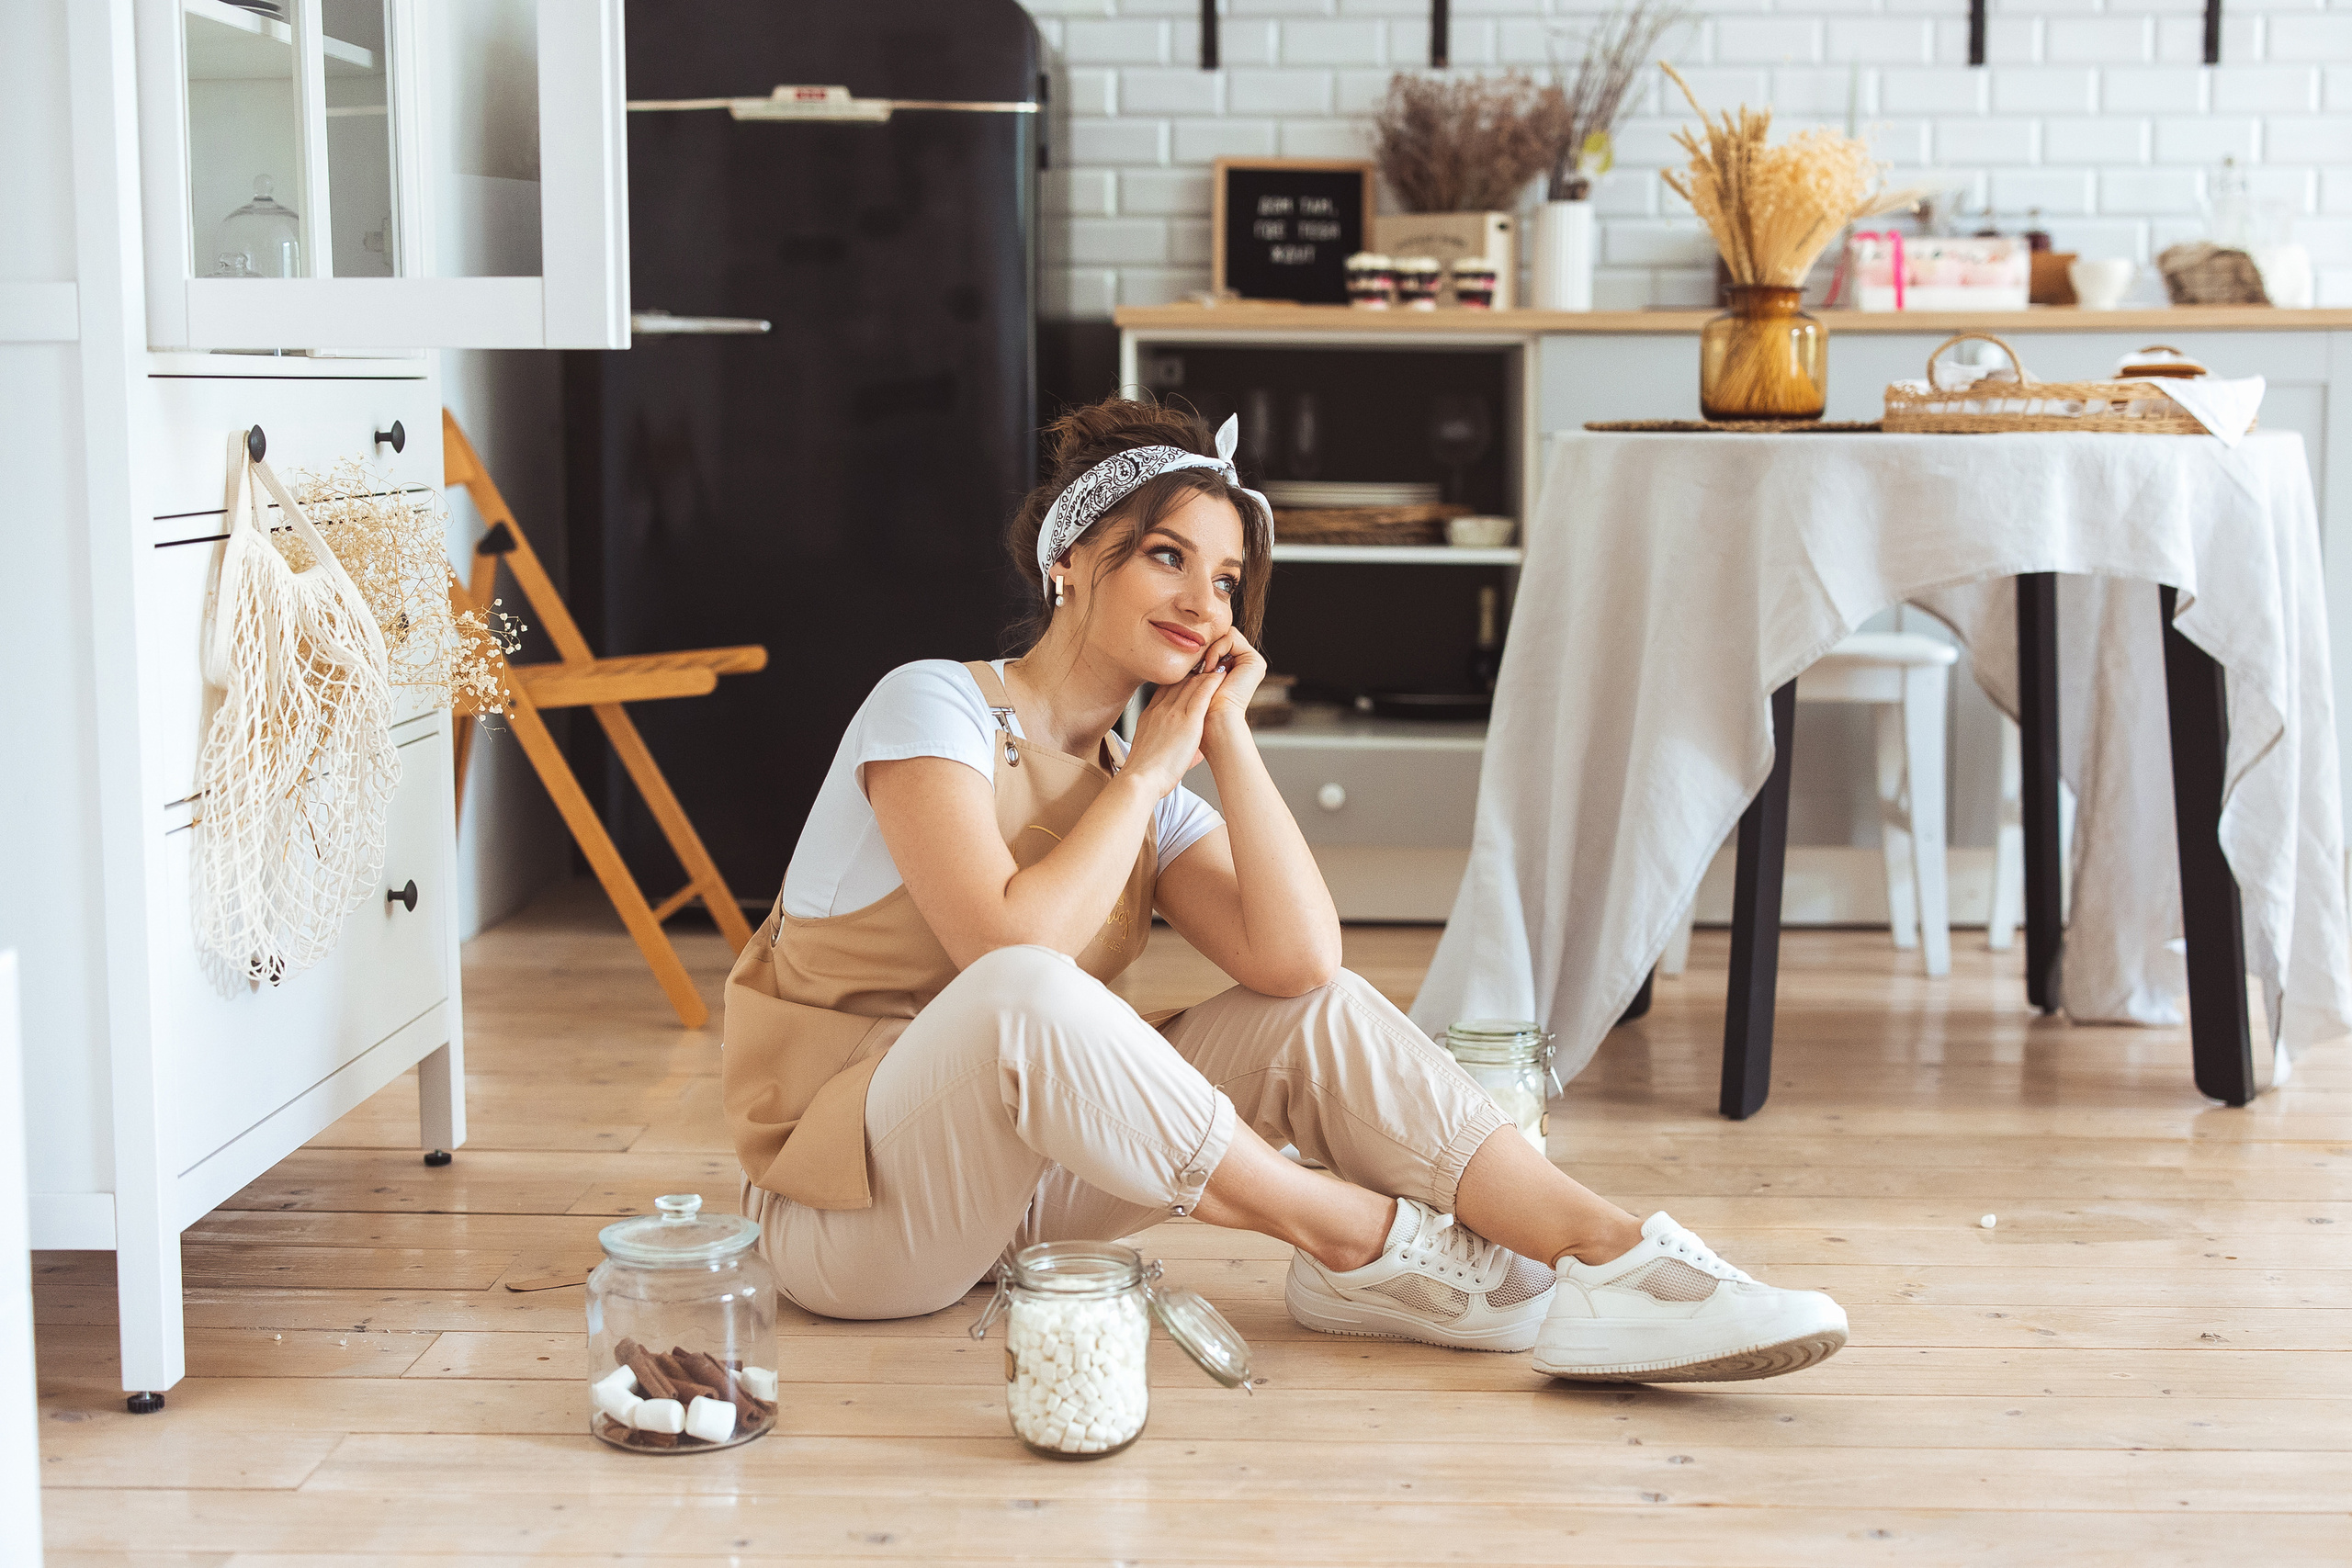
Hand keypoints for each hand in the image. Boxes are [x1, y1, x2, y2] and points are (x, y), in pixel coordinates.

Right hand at [1123, 664, 1226, 796]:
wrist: (1140, 778)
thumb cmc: (1144, 773)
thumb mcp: (1147, 751)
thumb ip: (1161, 743)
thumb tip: (1179, 750)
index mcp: (1149, 716)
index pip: (1164, 690)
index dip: (1178, 681)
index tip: (1188, 677)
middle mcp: (1160, 709)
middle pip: (1178, 683)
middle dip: (1193, 673)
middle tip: (1207, 663)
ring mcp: (1173, 713)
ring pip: (1190, 684)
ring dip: (1205, 673)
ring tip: (1218, 663)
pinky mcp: (1187, 721)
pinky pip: (1201, 694)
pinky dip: (1212, 682)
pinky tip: (1221, 674)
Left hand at [1191, 625, 1266, 729]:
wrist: (1212, 719)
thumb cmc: (1201, 703)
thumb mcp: (1197, 676)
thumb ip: (1199, 658)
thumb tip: (1189, 639)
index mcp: (1233, 666)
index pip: (1216, 640)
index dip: (1202, 648)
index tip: (1193, 667)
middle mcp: (1244, 663)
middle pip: (1221, 635)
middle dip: (1207, 648)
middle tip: (1198, 668)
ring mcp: (1251, 662)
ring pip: (1226, 634)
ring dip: (1210, 650)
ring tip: (1204, 670)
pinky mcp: (1255, 661)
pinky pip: (1231, 637)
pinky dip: (1216, 649)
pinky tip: (1210, 668)